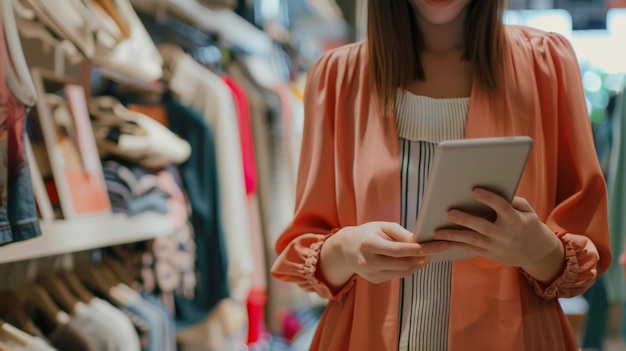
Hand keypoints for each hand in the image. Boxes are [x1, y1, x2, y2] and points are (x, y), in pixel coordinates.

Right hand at [322, 222, 428, 285]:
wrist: (347, 249)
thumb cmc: (369, 233)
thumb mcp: (383, 226)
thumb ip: (401, 234)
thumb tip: (419, 241)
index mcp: (368, 244)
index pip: (398, 250)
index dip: (418, 249)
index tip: (436, 246)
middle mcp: (368, 262)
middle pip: (403, 264)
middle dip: (422, 258)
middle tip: (435, 250)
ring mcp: (371, 274)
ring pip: (403, 272)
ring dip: (418, 264)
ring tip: (427, 254)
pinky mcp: (375, 280)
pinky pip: (398, 275)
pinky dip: (409, 268)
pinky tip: (413, 260)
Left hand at [420, 188, 563, 280]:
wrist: (538, 253)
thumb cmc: (527, 224)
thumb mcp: (527, 211)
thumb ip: (512, 201)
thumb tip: (492, 190)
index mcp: (516, 220)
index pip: (501, 207)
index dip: (488, 198)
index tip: (474, 190)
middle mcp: (505, 235)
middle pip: (483, 227)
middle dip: (465, 220)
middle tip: (449, 212)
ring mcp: (496, 247)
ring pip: (472, 241)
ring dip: (453, 236)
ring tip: (437, 232)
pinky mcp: (489, 255)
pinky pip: (469, 250)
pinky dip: (453, 246)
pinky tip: (440, 243)